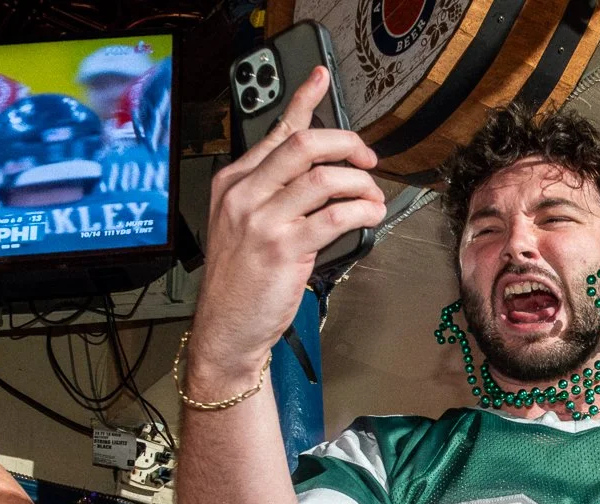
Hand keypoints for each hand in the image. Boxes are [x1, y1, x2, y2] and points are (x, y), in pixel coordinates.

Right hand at [190, 67, 386, 380]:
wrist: (226, 328)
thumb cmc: (240, 281)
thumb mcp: (243, 226)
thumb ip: (272, 192)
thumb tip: (318, 167)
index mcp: (232, 183)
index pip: (275, 131)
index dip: (304, 102)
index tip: (321, 79)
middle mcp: (243, 195)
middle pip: (304, 145)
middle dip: (347, 145)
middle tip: (367, 158)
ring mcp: (261, 221)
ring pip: (324, 178)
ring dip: (360, 184)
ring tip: (372, 198)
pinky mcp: (284, 249)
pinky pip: (335, 216)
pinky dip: (361, 212)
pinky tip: (370, 216)